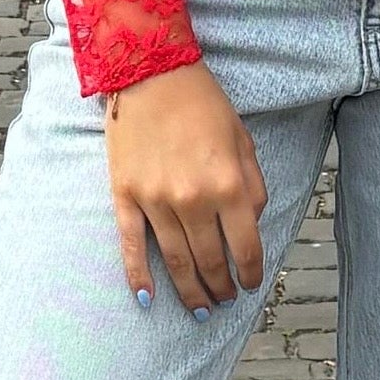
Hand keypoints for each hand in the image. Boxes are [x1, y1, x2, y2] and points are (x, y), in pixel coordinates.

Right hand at [106, 62, 268, 313]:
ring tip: (200, 307)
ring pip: (175, 260)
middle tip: (225, 300)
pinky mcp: (125, 196)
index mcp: (229, 185)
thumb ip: (253, 187)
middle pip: (210, 261)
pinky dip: (139, 276)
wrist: (150, 72)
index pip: (246, 247)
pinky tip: (147, 298)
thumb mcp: (242, 141)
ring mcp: (155, 200)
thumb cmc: (201, 103)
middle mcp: (193, 199)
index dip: (250, 273)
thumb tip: (252, 225)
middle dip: (220, 287)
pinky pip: (131, 246)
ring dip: (190, 290)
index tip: (250, 284)